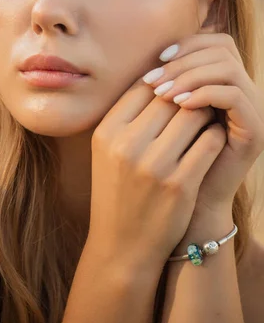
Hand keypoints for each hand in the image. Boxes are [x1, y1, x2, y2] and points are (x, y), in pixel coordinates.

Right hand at [88, 75, 225, 271]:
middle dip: (186, 94)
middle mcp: (126, 144)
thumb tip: (159, 76)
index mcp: (106, 132)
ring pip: (193, 115)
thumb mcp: (108, 150)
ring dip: (204, 112)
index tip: (175, 87)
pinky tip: (212, 139)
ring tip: (206, 116)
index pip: (142, 86)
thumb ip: (128, 116)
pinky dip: (214, 136)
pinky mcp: (181, 184)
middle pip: (169, 97)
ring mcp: (154, 165)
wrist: (122, 246)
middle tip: (198, 96)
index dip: (163, 82)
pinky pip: (209, 142)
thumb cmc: (117, 190)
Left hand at [142, 33, 263, 213]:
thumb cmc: (170, 157)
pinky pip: (234, 95)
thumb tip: (150, 55)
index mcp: (225, 82)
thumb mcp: (165, 114)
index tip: (157, 60)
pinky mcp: (255, 130)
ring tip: (162, 93)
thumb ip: (167, 83)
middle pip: (223, 48)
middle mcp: (244, 90)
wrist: (189, 205)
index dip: (186, 44)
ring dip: (191, 75)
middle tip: (154, 79)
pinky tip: (179, 105)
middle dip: (184, 61)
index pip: (215, 41)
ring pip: (228, 67)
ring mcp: (253, 109)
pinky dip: (205, 94)